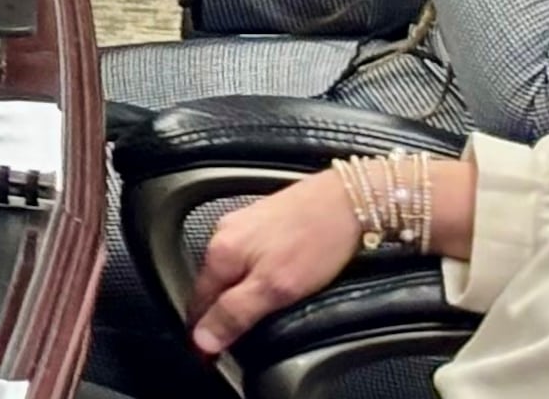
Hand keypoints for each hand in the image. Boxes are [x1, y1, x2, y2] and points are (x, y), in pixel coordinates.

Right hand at [189, 168, 363, 355]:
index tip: (212, 351)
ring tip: (249, 310)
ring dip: (234, 290)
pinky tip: (271, 276)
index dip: (205, 330)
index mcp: (221, 253)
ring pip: (230, 267)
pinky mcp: (263, 216)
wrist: (350, 198)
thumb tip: (203, 339)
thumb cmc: (318, 238)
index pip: (199, 302)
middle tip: (231, 336)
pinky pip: (247, 252)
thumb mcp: (276, 288)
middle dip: (217, 310)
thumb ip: (236, 313)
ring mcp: (243, 222)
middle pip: (211, 283)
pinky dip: (252, 270)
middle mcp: (224, 234)